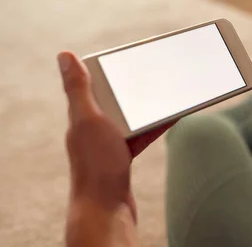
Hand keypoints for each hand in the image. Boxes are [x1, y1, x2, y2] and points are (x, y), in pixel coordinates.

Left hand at [58, 51, 171, 222]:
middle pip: (119, 97)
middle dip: (138, 84)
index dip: (115, 67)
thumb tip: (64, 55)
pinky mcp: (123, 155)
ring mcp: (109, 142)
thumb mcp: (88, 120)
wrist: (106, 209)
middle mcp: (93, 126)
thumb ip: (79, 88)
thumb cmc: (96, 165)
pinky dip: (157, 124)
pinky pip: (143, 133)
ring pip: (133, 115)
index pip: (98, 82)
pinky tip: (175, 115)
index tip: (136, 55)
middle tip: (162, 70)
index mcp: (83, 114)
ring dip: (150, 105)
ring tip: (172, 90)